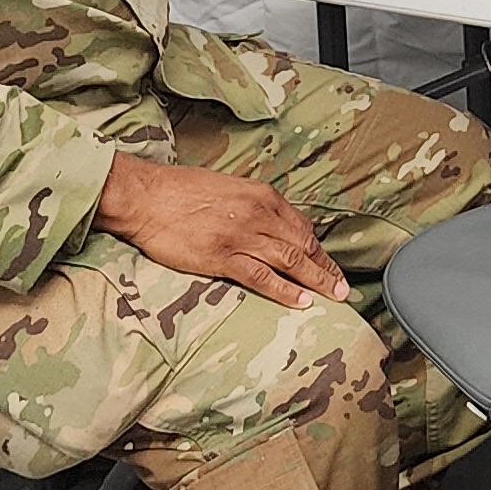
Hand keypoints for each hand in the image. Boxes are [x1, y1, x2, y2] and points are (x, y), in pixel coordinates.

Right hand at [95, 154, 349, 307]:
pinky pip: (262, 277)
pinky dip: (286, 291)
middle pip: (303, 245)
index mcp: (261, 196)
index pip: (302, 226)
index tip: (329, 263)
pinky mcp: (223, 257)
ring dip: (317, 281)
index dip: (319, 249)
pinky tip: (302, 302)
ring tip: (335, 297)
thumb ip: (252, 205)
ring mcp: (242, 237)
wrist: (146, 197)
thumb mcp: (227, 187)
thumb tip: (270, 224)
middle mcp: (259, 215)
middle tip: (344, 287)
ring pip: (291, 261)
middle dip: (326, 268)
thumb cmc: (180, 190)